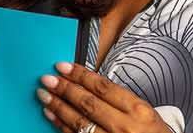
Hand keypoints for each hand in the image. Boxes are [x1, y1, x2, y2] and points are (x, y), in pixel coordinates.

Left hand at [37, 61, 168, 132]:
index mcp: (139, 111)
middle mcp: (124, 127)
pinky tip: (51, 116)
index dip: (80, 75)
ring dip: (58, 107)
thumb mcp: (147, 115)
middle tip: (47, 78)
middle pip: (88, 103)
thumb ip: (122, 101)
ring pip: (79, 122)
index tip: (64, 66)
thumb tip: (91, 86)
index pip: (103, 87)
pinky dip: (61, 126)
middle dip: (64, 88)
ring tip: (44, 95)